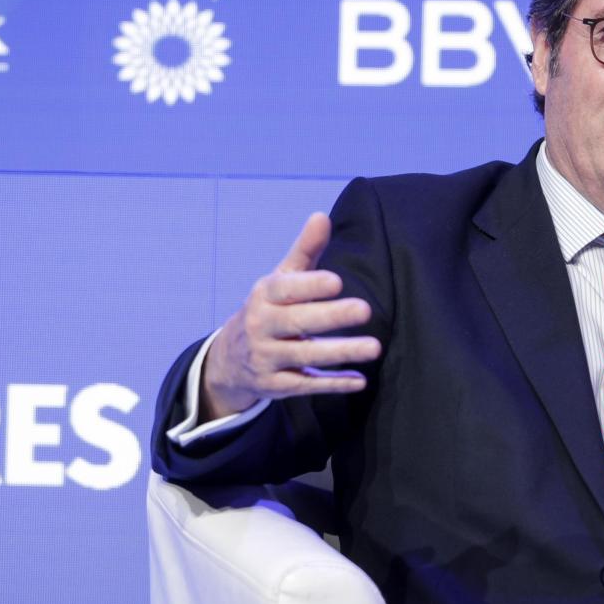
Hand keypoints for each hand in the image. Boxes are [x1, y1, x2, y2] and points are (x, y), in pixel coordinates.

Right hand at [199, 212, 382, 419]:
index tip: (337, 281)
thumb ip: (304, 251)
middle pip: (296, 323)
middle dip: (330, 317)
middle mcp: (261, 327)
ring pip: (305, 356)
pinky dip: (332, 384)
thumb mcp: (280, 280)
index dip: (309, 286)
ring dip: (340, 352)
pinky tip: (359, 380)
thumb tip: (322, 216)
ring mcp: (267, 358)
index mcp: (264, 296)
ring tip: (374, 347)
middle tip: (365, 310)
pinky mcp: (276, 386)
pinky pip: (306, 385)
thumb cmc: (268, 310)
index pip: (285, 290)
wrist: (229, 360)